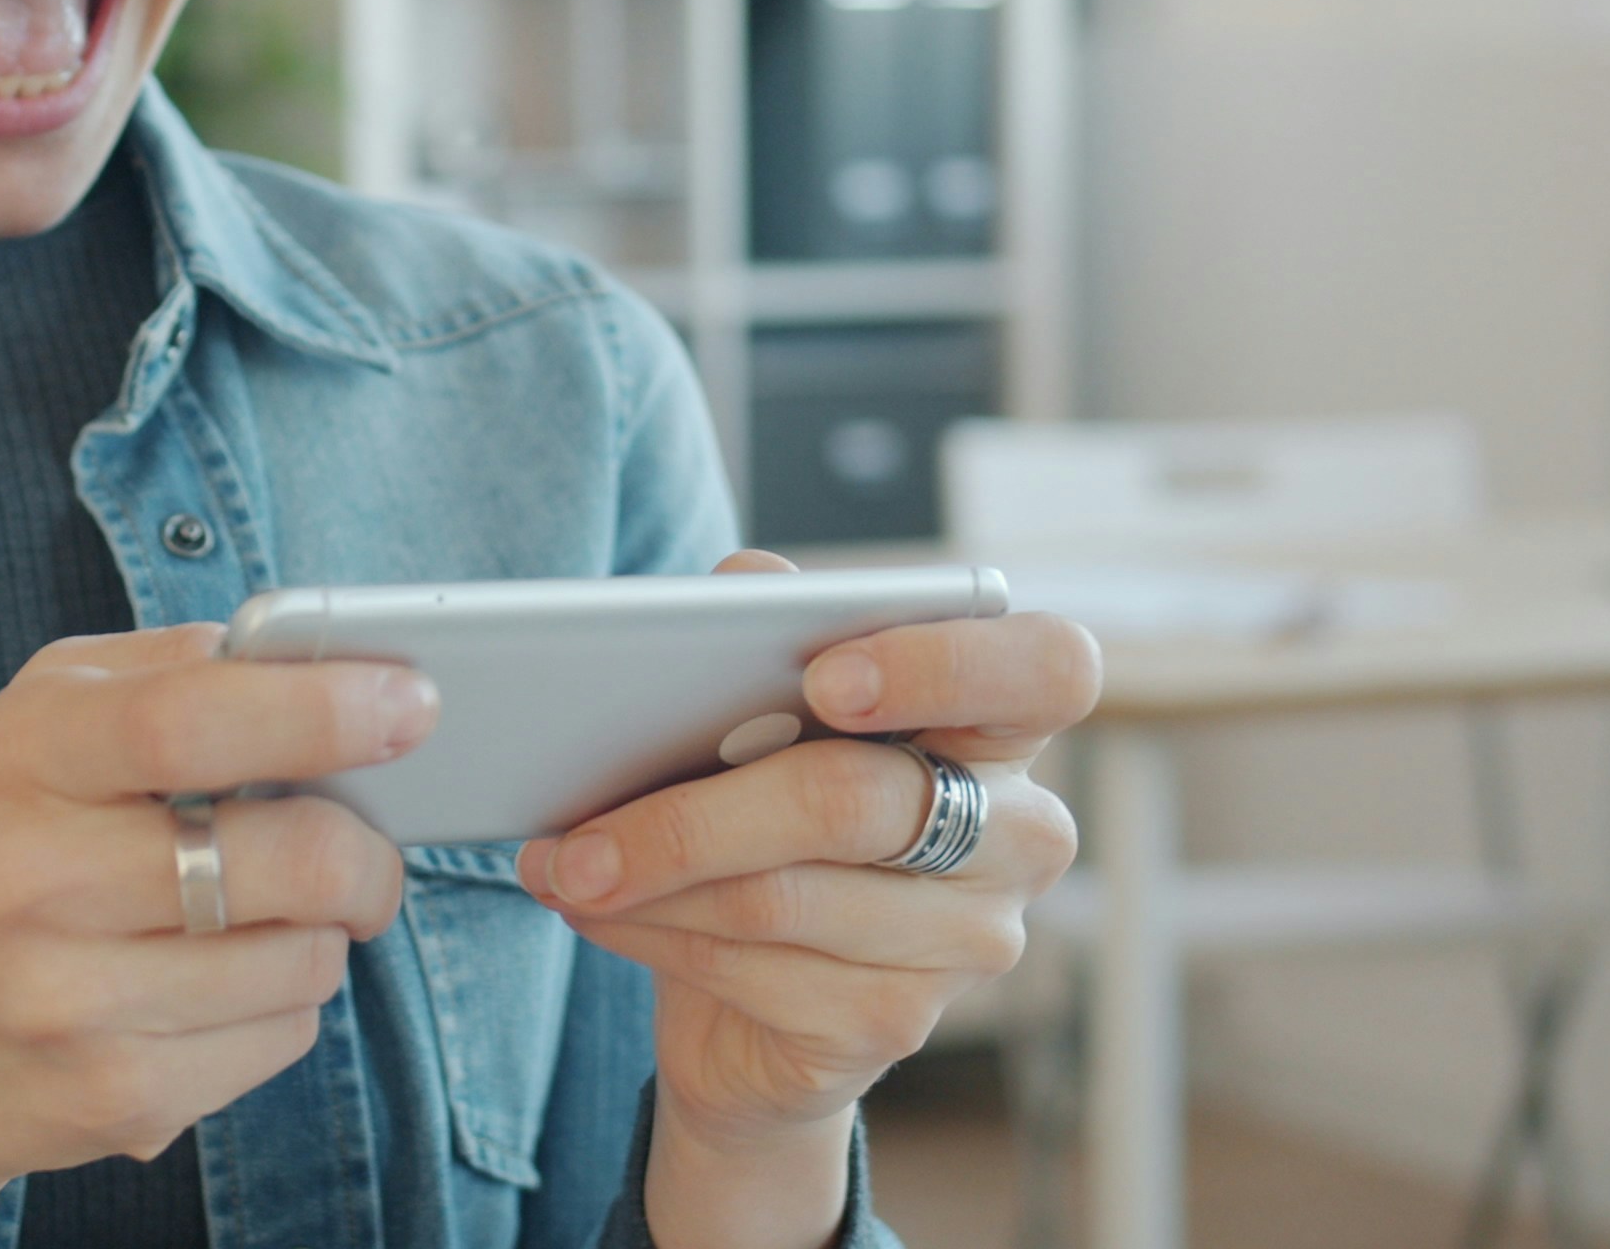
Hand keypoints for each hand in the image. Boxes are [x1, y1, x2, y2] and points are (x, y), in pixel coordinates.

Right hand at [0, 624, 433, 1248]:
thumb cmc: (4, 852)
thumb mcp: (45, 727)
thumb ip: (171, 672)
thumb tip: (317, 657)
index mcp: (24, 754)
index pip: (188, 720)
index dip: (320, 707)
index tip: (411, 701)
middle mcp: (33, 876)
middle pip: (287, 856)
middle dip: (366, 853)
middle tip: (369, 851)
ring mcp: (70, 997)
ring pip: (305, 956)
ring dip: (321, 935)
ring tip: (266, 921)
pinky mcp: (115, 1094)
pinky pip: (282, 1036)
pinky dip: (282, 1006)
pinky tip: (218, 990)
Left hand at [520, 551, 1098, 1247]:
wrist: (750, 1005)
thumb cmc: (767, 818)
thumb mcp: (767, 718)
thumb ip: (769, 635)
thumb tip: (743, 585)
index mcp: (1002, 725)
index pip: (1047, 670)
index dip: (946, 666)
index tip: (824, 676)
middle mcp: (1018, 834)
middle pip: (859, 801)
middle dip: (697, 810)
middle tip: (581, 813)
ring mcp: (968, 942)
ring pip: (785, 896)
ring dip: (648, 877)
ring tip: (561, 860)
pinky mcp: (895, 1023)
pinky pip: (756, 971)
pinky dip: (655, 936)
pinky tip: (598, 913)